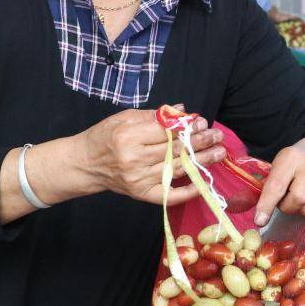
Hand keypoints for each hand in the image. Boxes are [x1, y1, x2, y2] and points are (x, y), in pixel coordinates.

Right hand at [71, 109, 225, 205]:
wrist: (85, 164)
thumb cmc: (105, 137)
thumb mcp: (125, 118)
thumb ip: (155, 115)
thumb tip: (183, 110)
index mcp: (128, 136)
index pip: (166, 131)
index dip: (187, 126)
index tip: (202, 121)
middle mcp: (134, 159)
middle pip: (176, 149)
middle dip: (200, 141)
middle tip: (217, 136)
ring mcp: (139, 179)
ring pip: (178, 168)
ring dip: (202, 160)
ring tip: (219, 152)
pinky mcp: (141, 194)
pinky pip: (170, 195)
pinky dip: (188, 191)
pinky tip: (204, 183)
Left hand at [253, 137, 304, 223]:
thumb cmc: (295, 162)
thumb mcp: (279, 165)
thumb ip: (267, 186)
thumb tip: (249, 210)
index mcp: (291, 157)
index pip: (277, 186)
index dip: (267, 205)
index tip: (259, 221)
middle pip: (298, 200)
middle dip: (287, 207)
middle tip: (285, 201)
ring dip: (299, 210)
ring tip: (299, 198)